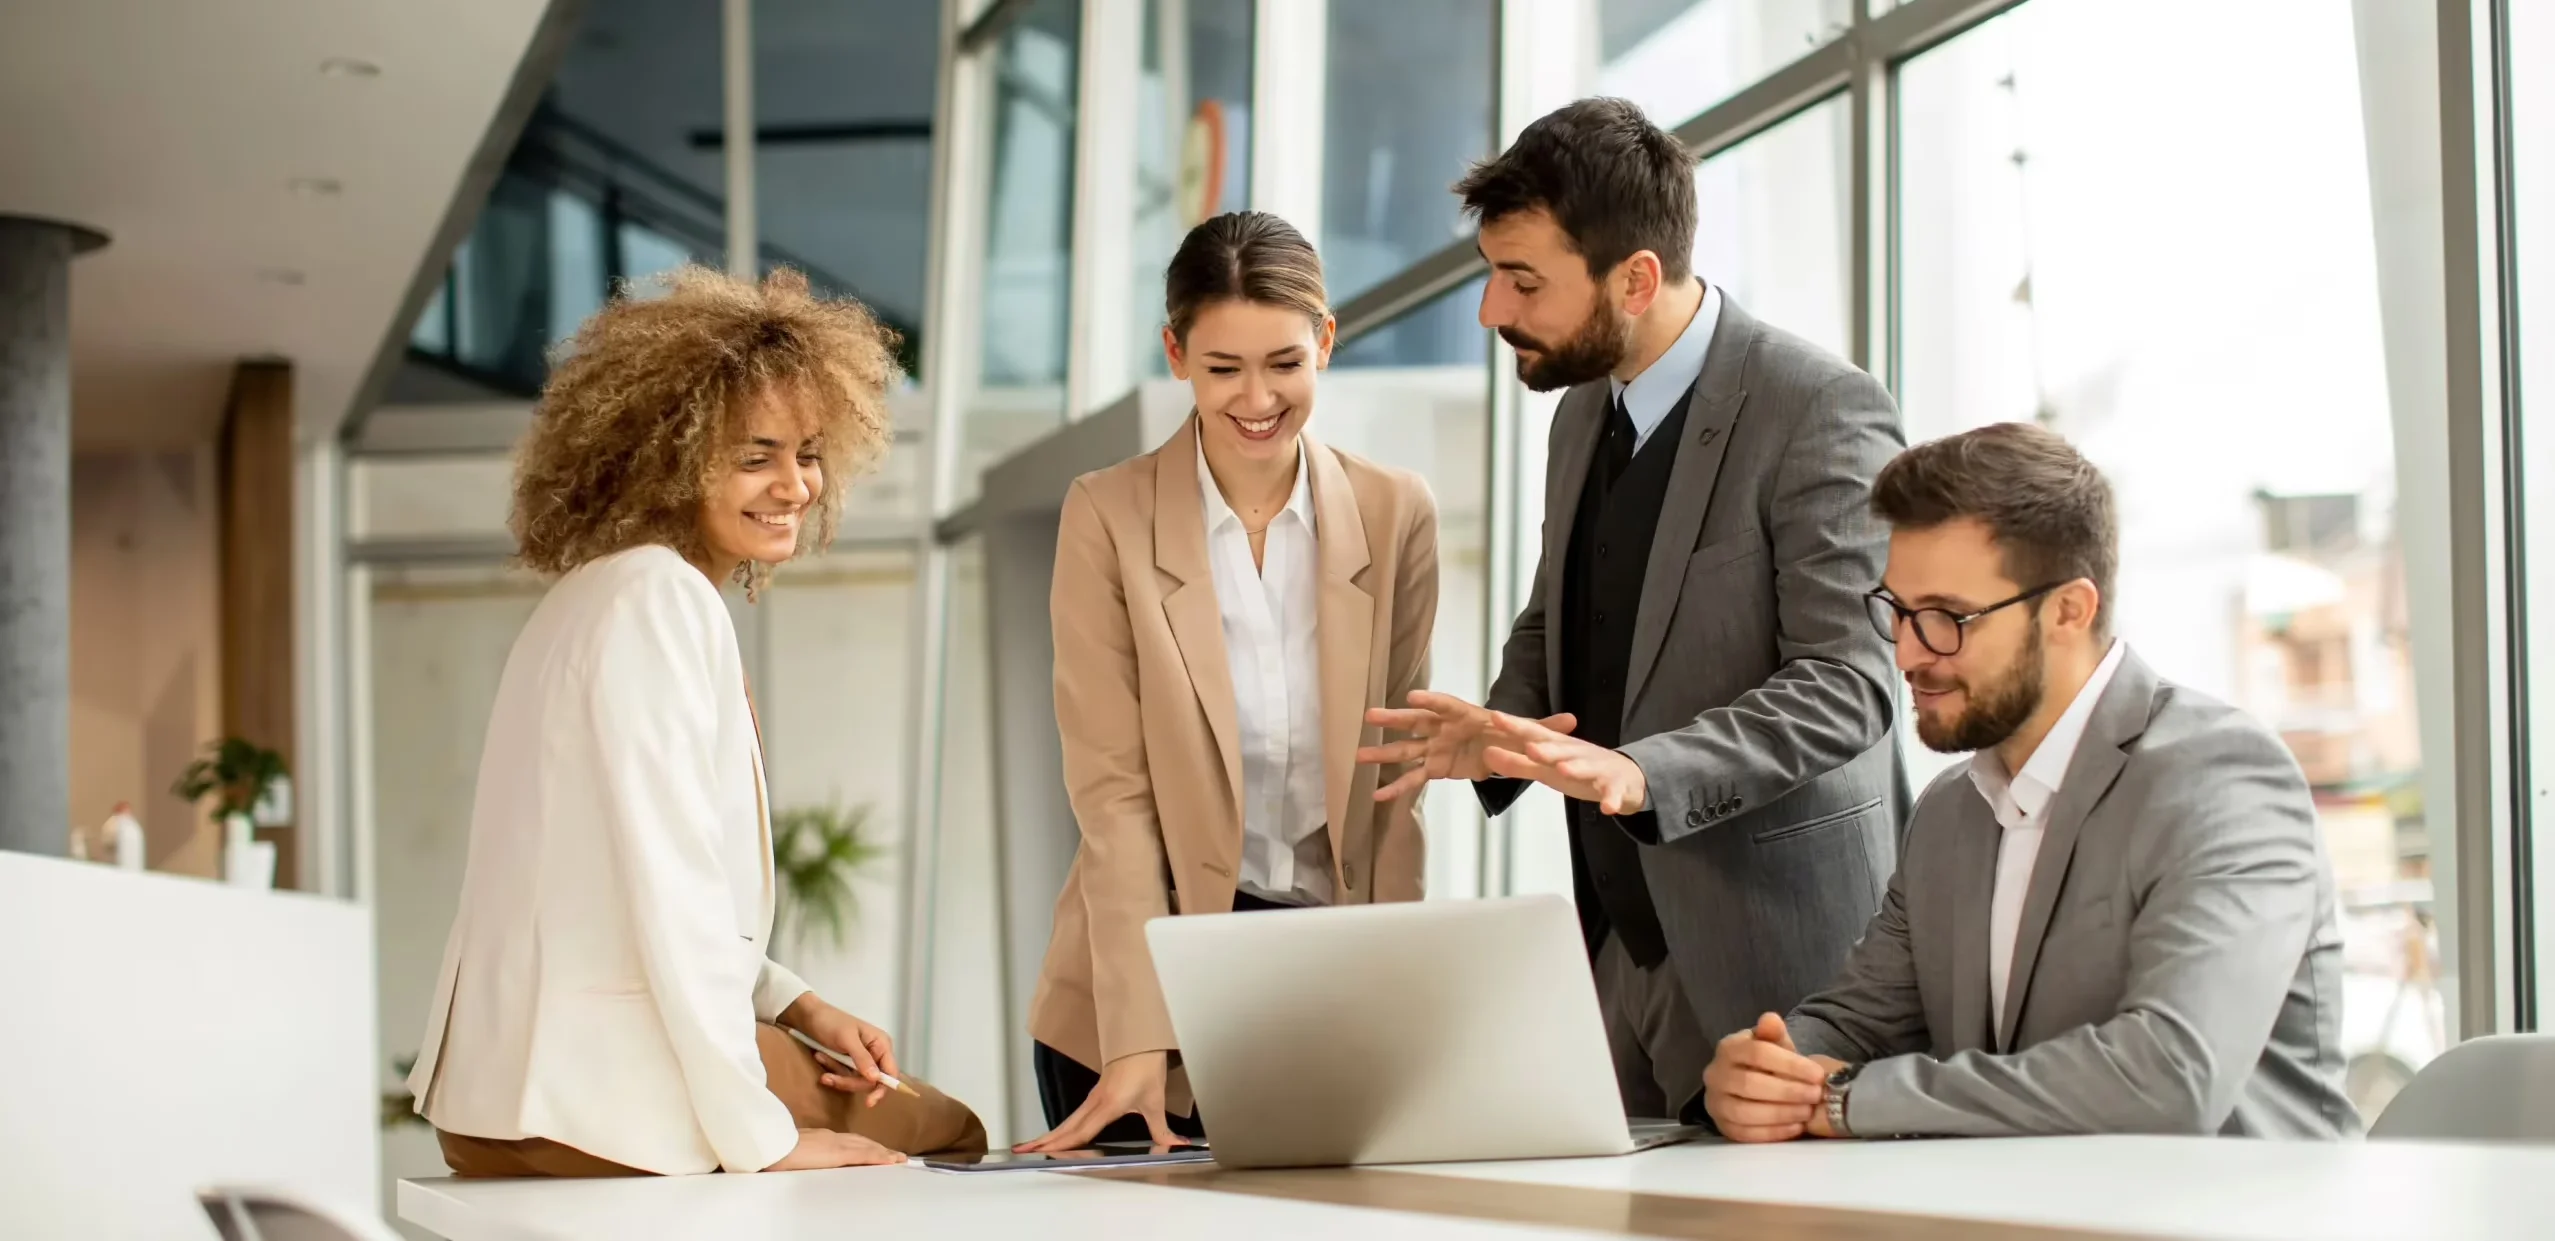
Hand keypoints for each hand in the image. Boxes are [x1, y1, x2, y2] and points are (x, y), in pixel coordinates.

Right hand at [763, 1128, 906, 1170]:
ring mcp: (836, 1144)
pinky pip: (865, 1155)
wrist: (771, 1147)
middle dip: (878, 1148)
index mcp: (820, 1137)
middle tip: (894, 1155)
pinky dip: (880, 1157)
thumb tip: (804, 1158)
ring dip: (883, 1153)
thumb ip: (803, 1151)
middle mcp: (831, 1137)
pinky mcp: (838, 1153)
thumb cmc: (775, 1150)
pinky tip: (892, 1160)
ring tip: (897, 1158)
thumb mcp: (791, 1150)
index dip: (863, 1145)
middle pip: (861, 1142)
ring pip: (866, 1147)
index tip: (874, 1149)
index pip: (848, 1141)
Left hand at [786, 998, 900, 1106]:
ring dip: (837, 1075)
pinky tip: (820, 1058)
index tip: (869, 1102)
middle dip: (849, 1081)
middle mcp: (876, 1053)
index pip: (890, 1072)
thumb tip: (875, 1079)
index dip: (882, 1088)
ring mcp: (862, 1060)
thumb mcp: (846, 1039)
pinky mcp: (849, 1063)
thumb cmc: (831, 1022)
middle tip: (828, 1078)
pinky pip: (845, 1076)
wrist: (809, 1016)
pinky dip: (832, 1071)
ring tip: (820, 1059)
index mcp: (881, 1044)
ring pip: (856, 1081)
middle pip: (871, 1081)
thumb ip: (862, 1059)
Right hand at [1015, 1050, 1176, 1152]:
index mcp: (1108, 1105)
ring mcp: (1093, 1098)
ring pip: (1067, 1122)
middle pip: (1066, 1127)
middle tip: (1023, 1151)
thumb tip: (1174, 1145)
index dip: (1065, 1145)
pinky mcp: (1095, 1096)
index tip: (1046, 1154)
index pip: (1082, 1131)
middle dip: (1045, 1141)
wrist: (1140, 1041)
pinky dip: (1061, 1128)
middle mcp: (1096, 1103)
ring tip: (1031, 1146)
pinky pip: (1074, 1116)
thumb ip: (1162, 1128)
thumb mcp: (1155, 1101)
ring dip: (1049, 1135)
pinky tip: (1057, 1135)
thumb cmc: (1146, 1066)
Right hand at [1358, 691, 1576, 801]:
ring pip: (1406, 750)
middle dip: (1395, 719)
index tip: (1413, 696)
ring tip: (1359, 756)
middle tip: (1371, 716)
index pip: (1447, 705)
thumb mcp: (1530, 733)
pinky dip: (1396, 789)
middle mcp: (1444, 728)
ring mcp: (1435, 747)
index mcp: (1465, 716)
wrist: (1499, 749)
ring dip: (1383, 753)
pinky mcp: (1434, 767)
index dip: (1432, 701)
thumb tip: (1573, 720)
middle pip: (1417, 722)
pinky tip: (1377, 798)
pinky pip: (1413, 779)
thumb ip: (1546, 728)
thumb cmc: (1509, 734)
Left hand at [1477, 710, 1647, 815]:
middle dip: (1546, 748)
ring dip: (1576, 768)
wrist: (1627, 777)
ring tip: (1565, 769)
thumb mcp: (1546, 769)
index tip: (1495, 717)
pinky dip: (1612, 799)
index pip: (1535, 734)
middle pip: (1561, 749)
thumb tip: (1486, 754)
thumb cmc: (1579, 769)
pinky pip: (1614, 794)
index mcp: (1559, 747)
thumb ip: (1517, 763)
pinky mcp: (1616, 787)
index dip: (1516, 726)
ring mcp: (1598, 769)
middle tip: (1529, 747)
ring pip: (1587, 767)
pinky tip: (1608, 808)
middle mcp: (1578, 753)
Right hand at [1702, 1013, 1831, 1142]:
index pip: (1757, 1053)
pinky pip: (1745, 1135)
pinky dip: (1772, 1133)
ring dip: (1781, 1114)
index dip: (1790, 1064)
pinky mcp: (1722, 1127)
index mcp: (1728, 1048)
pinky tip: (1795, 1128)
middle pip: (1750, 1084)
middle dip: (1787, 1091)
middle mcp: (1715, 1075)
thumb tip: (1771, 1019)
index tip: (1817, 1074)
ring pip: (1745, 1112)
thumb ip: (1774, 1034)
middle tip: (1816, 1095)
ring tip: (1807, 1112)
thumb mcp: (1774, 1044)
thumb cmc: (1767, 1062)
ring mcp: (1715, 1103)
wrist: (1751, 1085)